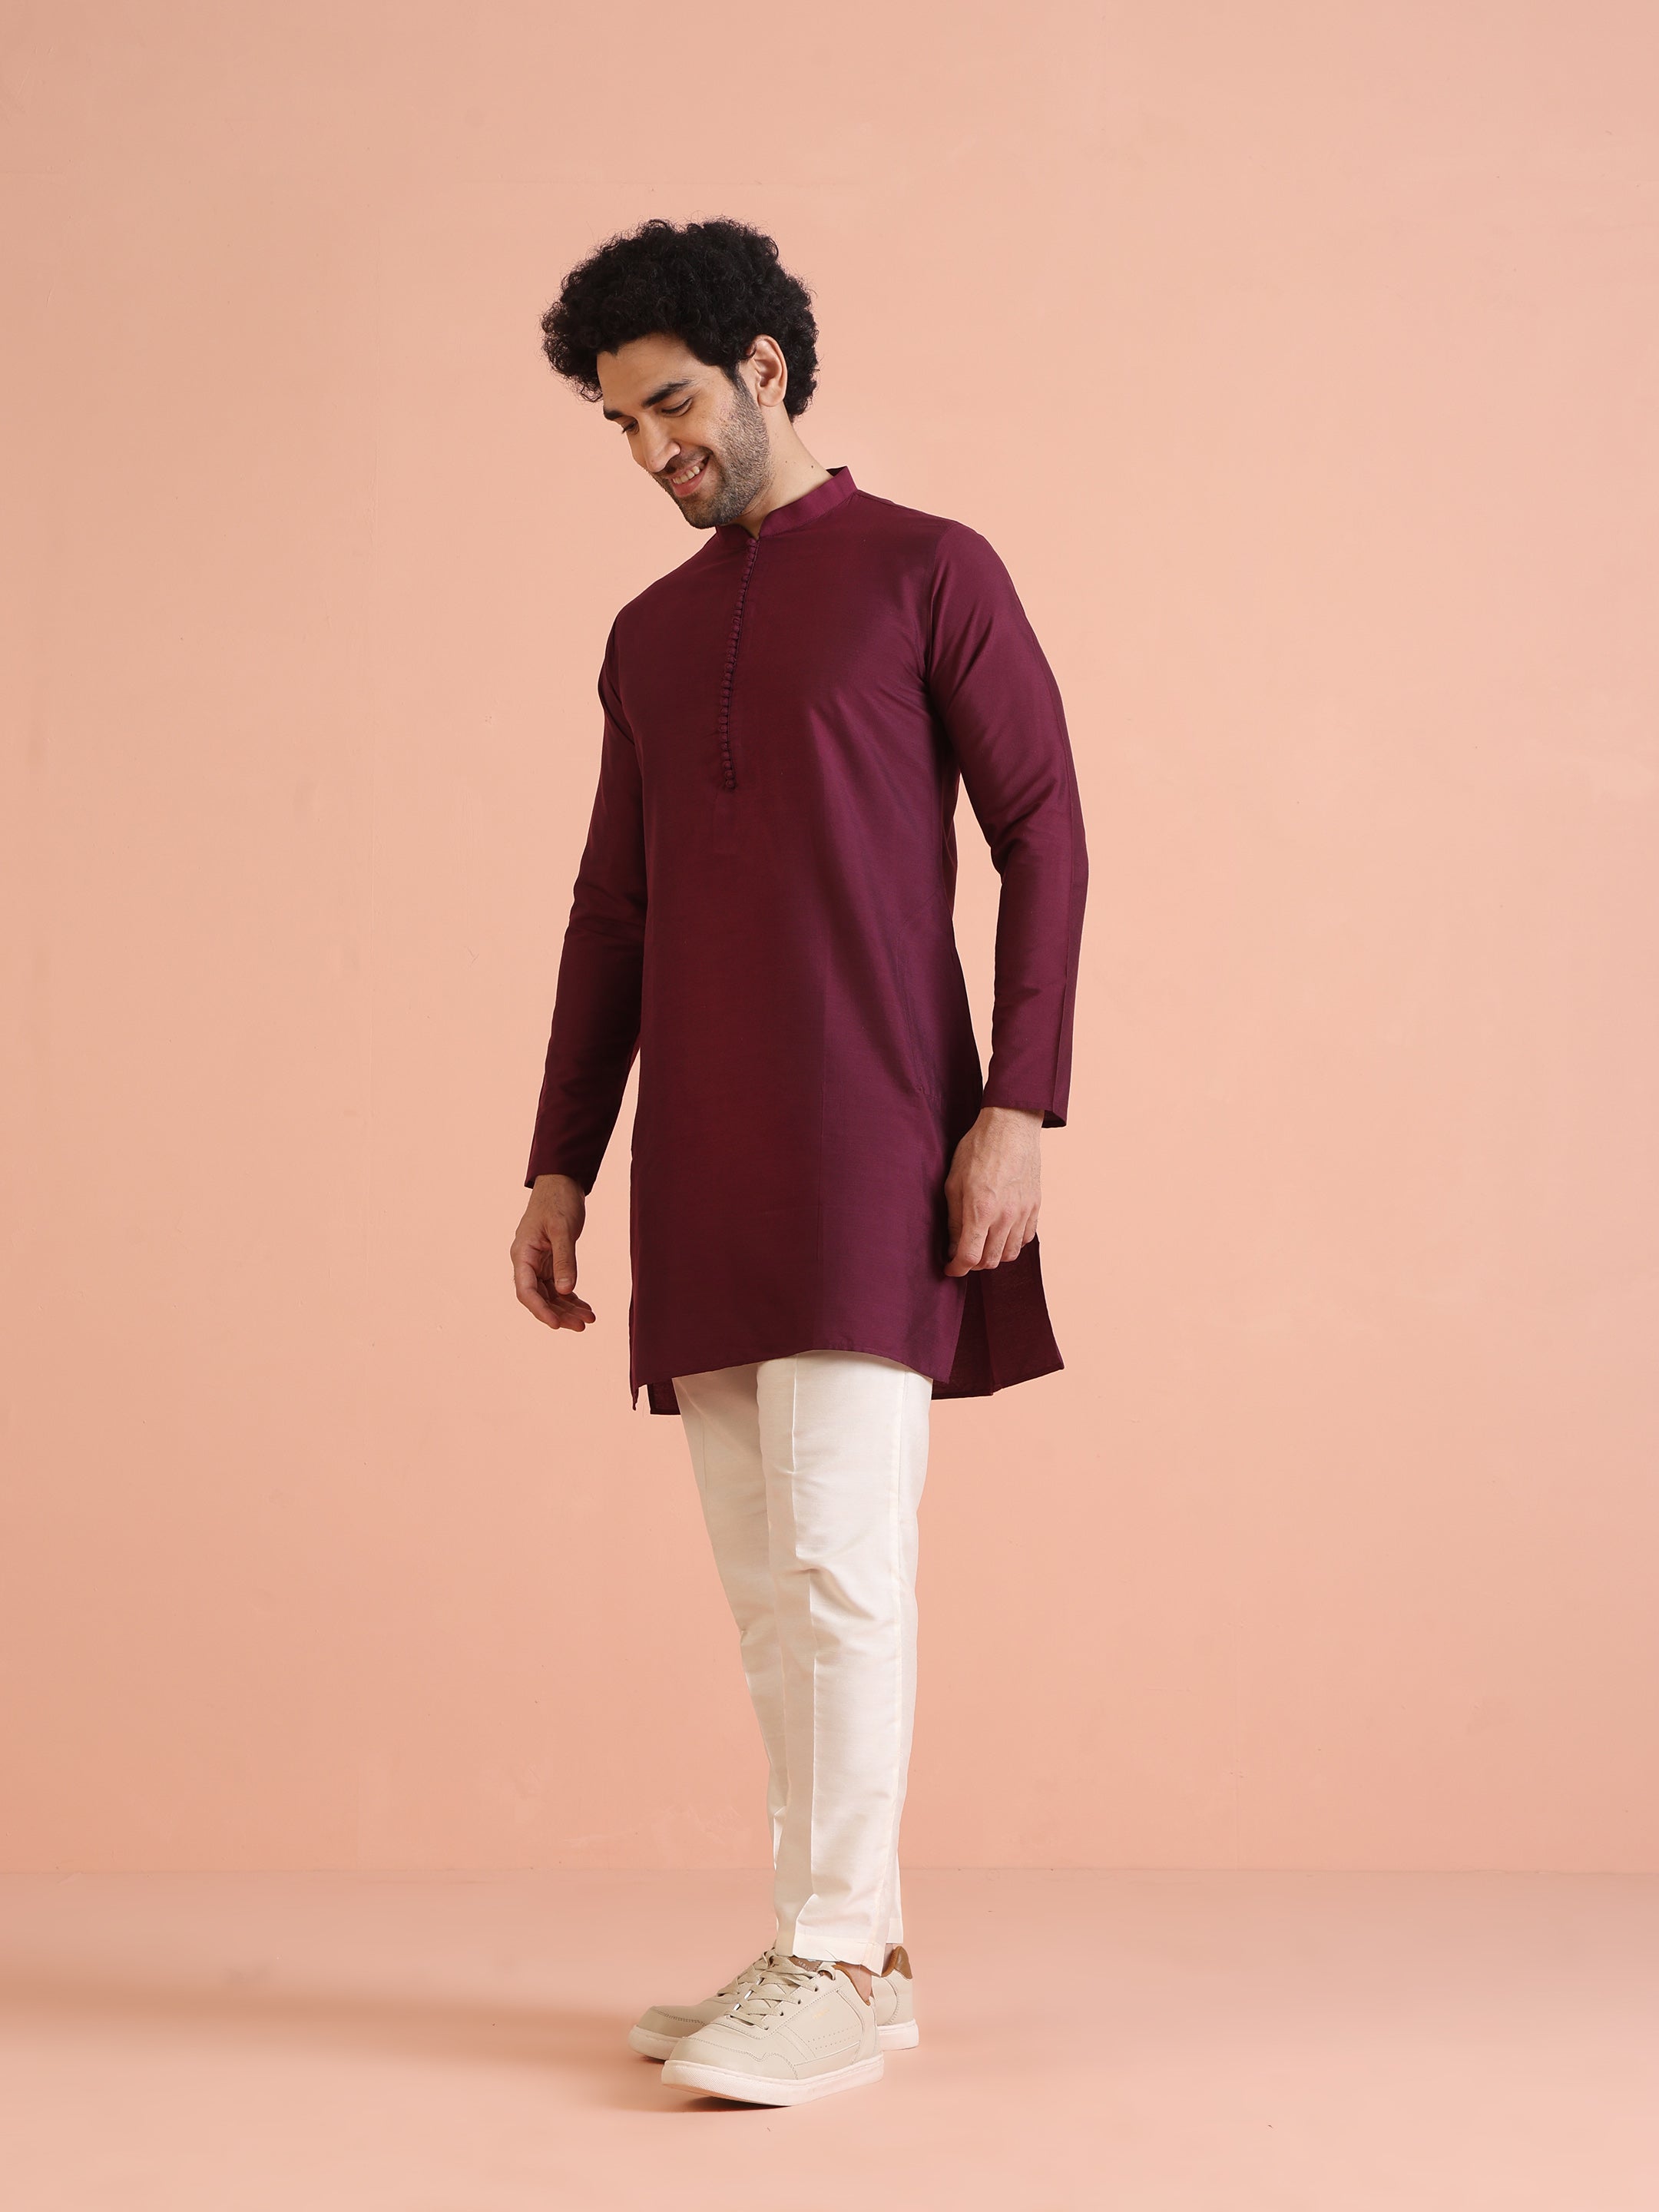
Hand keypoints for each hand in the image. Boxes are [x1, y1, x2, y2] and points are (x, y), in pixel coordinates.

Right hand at [511, 1173, 596, 1329]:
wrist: (561, 1182)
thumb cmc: (558, 1201)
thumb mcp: (563, 1229)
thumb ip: (565, 1260)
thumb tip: (565, 1291)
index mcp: (522, 1254)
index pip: (526, 1291)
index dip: (540, 1310)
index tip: (557, 1324)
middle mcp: (527, 1262)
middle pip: (539, 1297)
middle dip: (559, 1314)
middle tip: (582, 1325)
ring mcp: (538, 1263)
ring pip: (550, 1295)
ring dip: (568, 1308)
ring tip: (589, 1319)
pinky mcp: (550, 1262)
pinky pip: (558, 1286)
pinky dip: (571, 1297)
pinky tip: (585, 1307)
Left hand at [943, 1105, 1041, 1276]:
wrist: (1011, 1127)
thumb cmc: (977, 1150)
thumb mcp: (953, 1183)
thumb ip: (954, 1220)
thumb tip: (953, 1248)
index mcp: (980, 1210)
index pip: (969, 1257)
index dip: (956, 1269)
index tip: (949, 1269)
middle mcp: (1005, 1217)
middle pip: (990, 1261)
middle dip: (973, 1264)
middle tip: (962, 1253)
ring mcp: (1023, 1213)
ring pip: (1010, 1254)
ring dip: (994, 1255)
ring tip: (982, 1243)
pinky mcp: (1036, 1207)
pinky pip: (1026, 1238)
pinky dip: (1012, 1242)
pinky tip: (1001, 1231)